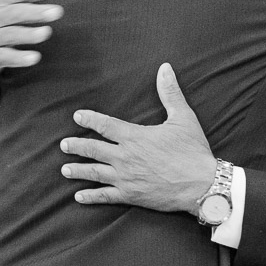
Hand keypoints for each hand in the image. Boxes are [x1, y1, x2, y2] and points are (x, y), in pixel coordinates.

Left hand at [60, 63, 215, 213]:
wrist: (202, 184)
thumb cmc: (193, 150)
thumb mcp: (183, 117)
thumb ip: (170, 93)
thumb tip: (165, 68)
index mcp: (134, 136)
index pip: (105, 125)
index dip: (90, 119)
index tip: (77, 116)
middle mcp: (125, 157)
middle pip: (93, 149)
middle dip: (77, 146)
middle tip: (63, 144)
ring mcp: (126, 178)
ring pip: (94, 173)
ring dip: (78, 170)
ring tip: (65, 169)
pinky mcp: (131, 195)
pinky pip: (105, 196)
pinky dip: (91, 196)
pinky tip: (79, 196)